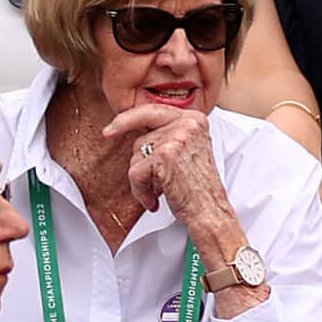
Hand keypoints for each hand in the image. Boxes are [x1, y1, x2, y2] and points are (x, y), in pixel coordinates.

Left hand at [104, 104, 229, 222]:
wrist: (210, 212)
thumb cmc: (199, 188)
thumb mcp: (188, 151)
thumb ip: (169, 134)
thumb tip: (135, 128)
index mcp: (194, 119)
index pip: (153, 109)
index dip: (128, 117)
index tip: (111, 128)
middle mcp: (187, 124)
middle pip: (142, 130)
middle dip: (131, 144)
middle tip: (116, 145)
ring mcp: (177, 137)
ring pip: (137, 153)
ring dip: (141, 177)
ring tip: (158, 191)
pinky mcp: (165, 156)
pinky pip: (136, 172)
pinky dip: (140, 191)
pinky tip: (153, 200)